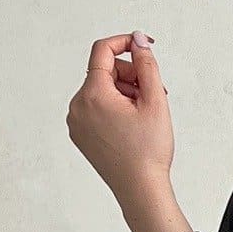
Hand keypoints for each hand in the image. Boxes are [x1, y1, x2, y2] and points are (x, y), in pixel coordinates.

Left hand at [68, 32, 188, 231]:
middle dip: (130, 76)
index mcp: (93, 95)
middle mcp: (78, 107)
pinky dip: (114, 108)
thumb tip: (137, 40)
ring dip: (124, 93)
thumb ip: (146, 64)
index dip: (125, 43)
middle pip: (103, 72)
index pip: (102, 51)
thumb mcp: (155, 101)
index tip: (143, 47)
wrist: (141, 191)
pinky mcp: (81, 135)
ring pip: (101, 91)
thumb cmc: (148, 154)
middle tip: (154, 93)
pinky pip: (96, 109)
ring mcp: (77, 123)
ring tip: (145, 113)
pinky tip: (132, 124)